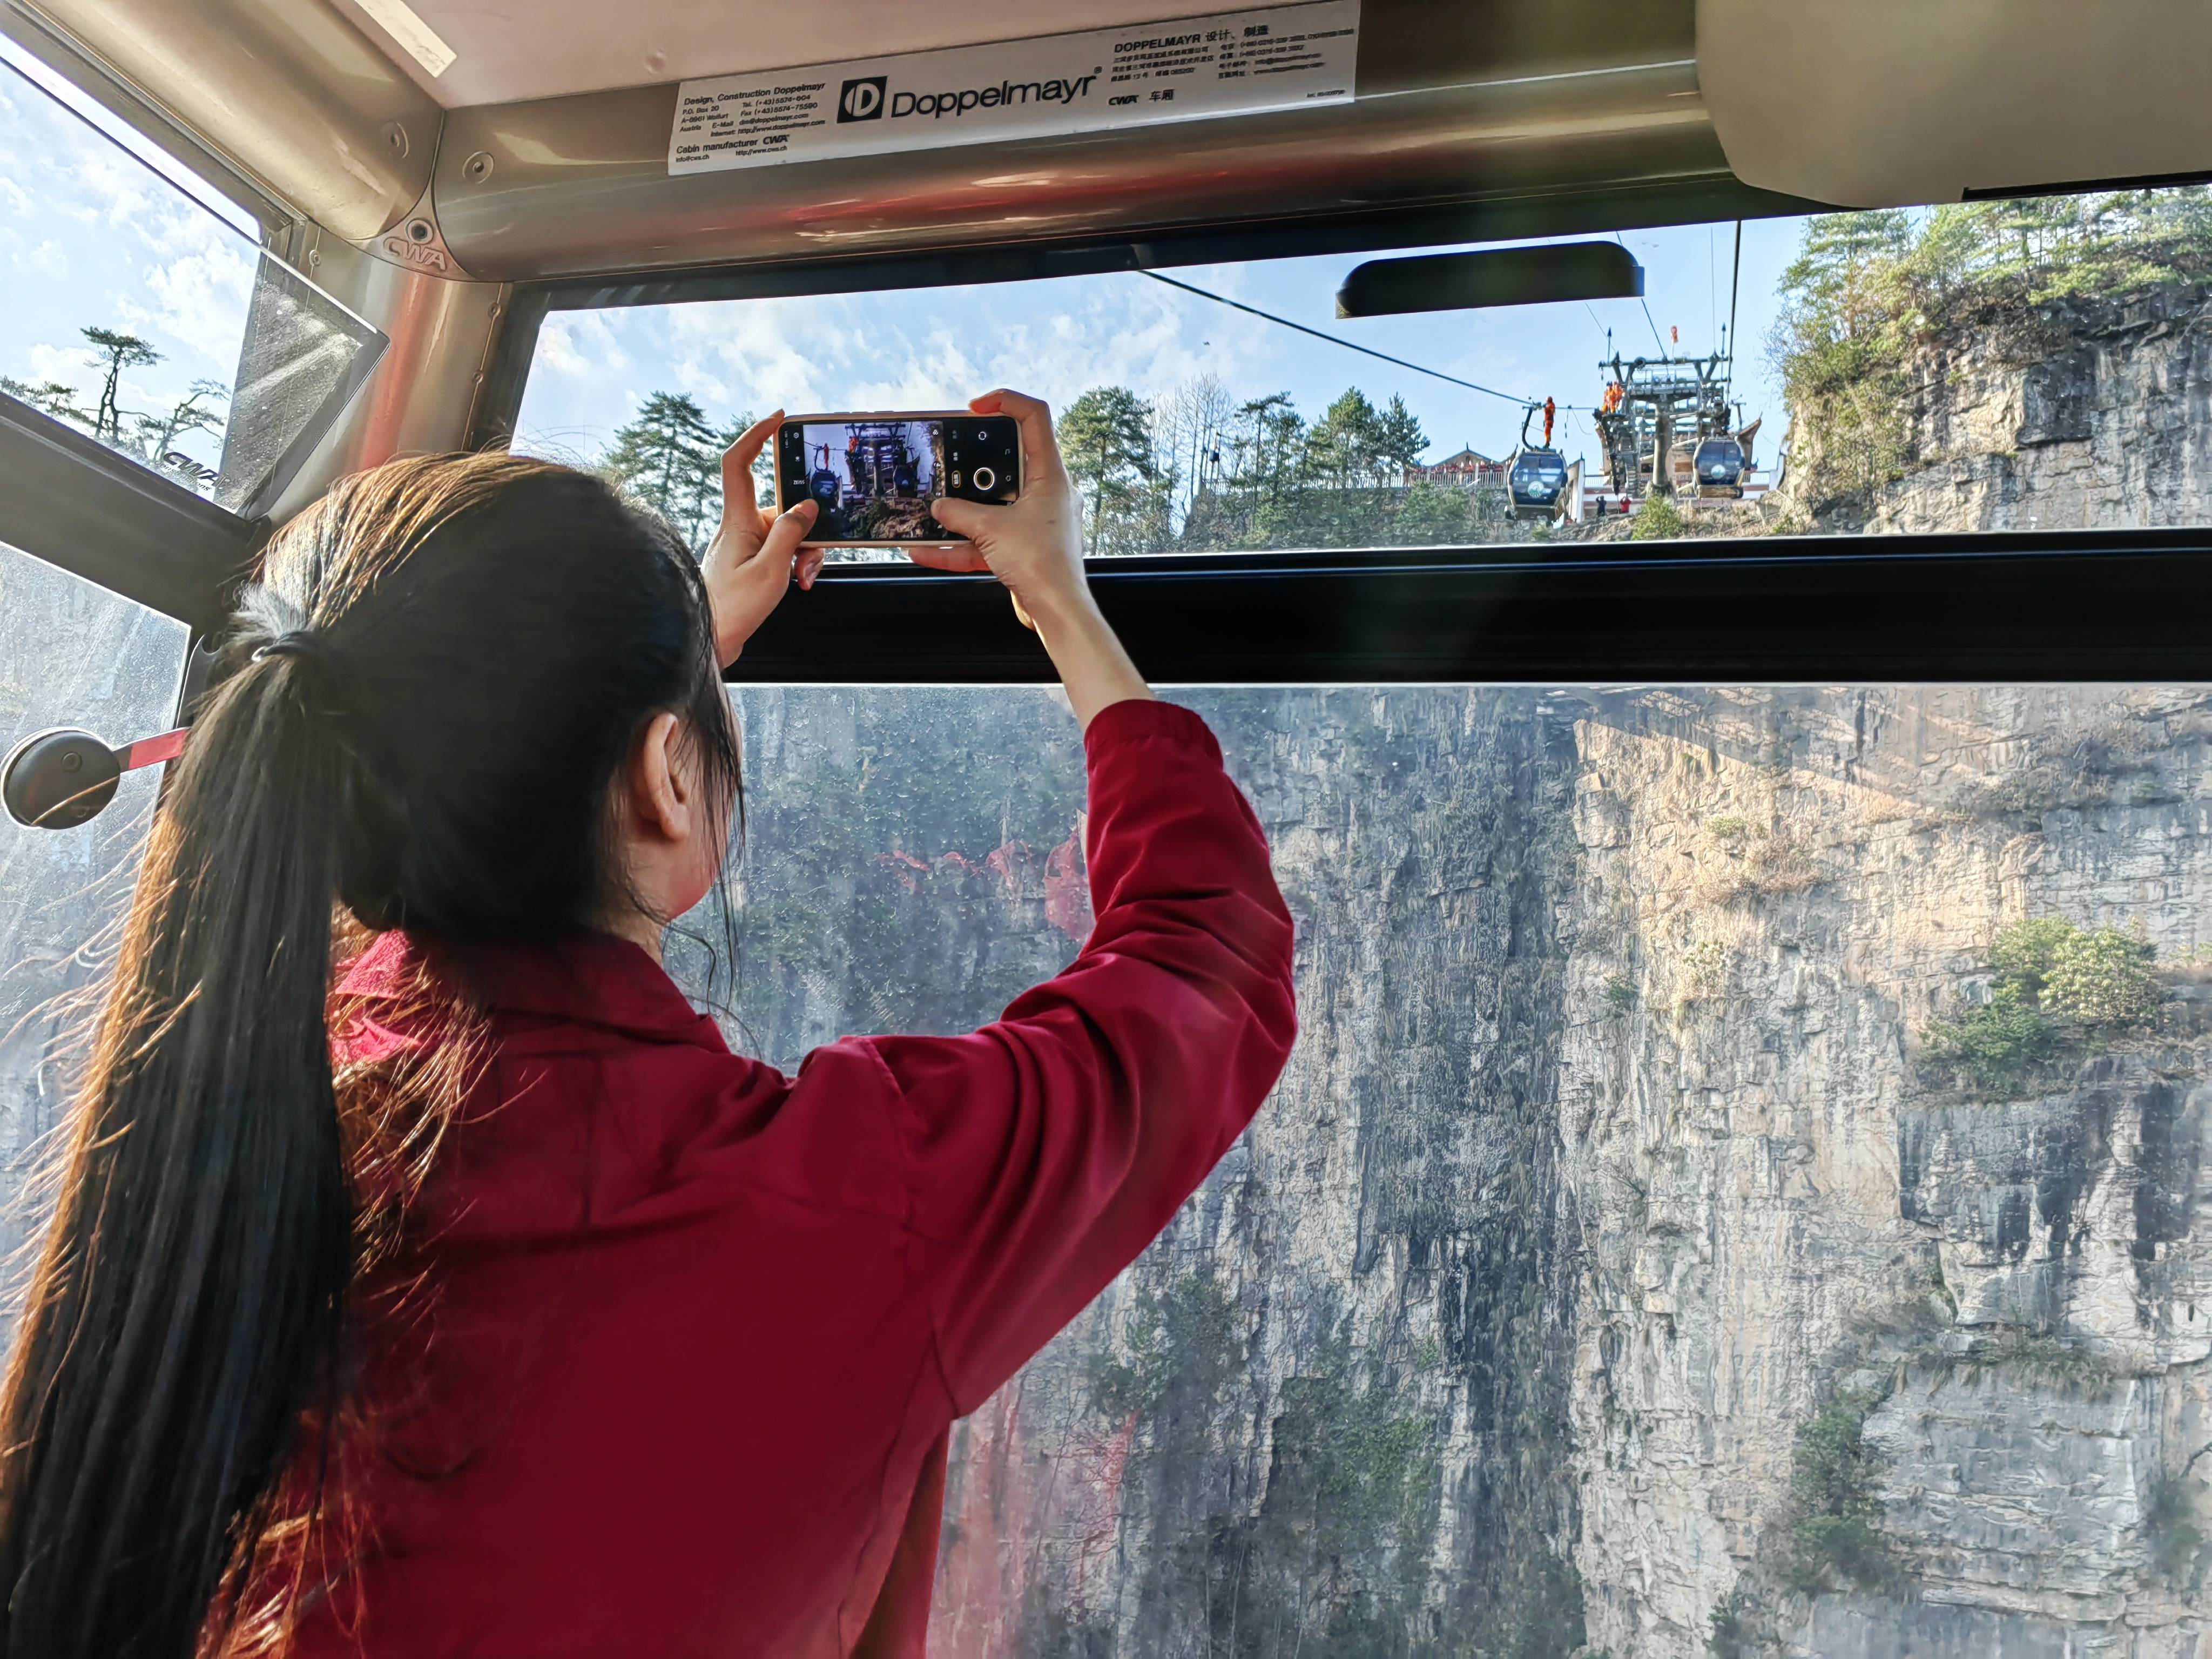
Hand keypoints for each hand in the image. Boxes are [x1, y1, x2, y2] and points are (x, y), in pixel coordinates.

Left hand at [701, 411, 823, 665]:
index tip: (779, 419)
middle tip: (810, 557)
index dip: (757, 434)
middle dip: (805, 525)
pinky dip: (795, 562)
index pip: (739, 463)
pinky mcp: (750, 559)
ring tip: (802, 578)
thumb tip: (806, 506)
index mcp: (737, 520)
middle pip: (780, 504)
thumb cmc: (731, 609)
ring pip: (786, 530)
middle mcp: (739, 525)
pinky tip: (798, 582)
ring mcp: (745, 542)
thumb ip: (790, 533)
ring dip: (803, 551)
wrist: (710, 640)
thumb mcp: (772, 570)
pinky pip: (780, 548)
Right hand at [915, 391, 1088, 633]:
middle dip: (972, 463)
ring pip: (991, 505)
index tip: (976, 407)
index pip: (1035, 418)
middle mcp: (1045, 493)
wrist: (1057, 612)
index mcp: (1050, 475)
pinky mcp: (1021, 546)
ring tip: (930, 508)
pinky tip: (926, 549)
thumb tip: (939, 507)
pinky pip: (985, 539)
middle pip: (1006, 461)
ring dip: (960, 510)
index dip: (1006, 402)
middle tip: (949, 458)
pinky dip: (957, 545)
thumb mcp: (992, 530)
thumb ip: (960, 514)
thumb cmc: (1044, 566)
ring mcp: (1033, 521)